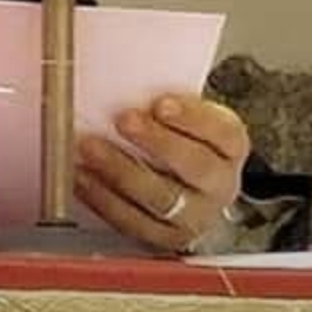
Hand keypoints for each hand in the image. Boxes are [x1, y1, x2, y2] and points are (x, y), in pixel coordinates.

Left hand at [74, 94, 249, 252]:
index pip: (223, 133)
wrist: (186, 187)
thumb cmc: (176, 137)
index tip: (160, 103)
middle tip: (123, 120)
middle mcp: (220, 184)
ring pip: (163, 199)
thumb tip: (123, 73)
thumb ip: (160, 96)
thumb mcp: (180, 112)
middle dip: (157, 142)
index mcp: (229, 147)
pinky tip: (82, 177)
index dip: (193, 118)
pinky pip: (136, 224)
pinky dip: (104, 200)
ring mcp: (196, 215)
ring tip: (90, 148)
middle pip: (197, 167)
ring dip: (121, 172)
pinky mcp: (166, 238)